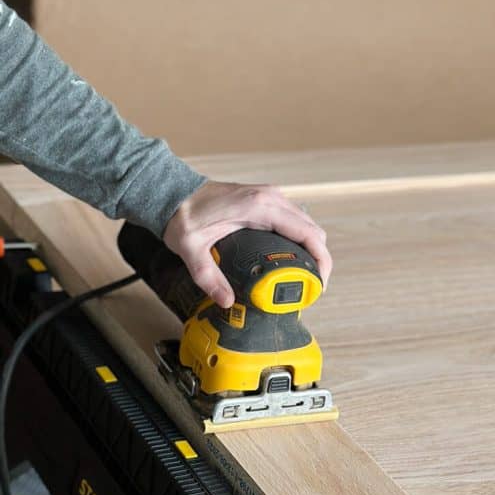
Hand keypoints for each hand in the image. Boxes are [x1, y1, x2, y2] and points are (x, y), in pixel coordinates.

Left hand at [163, 180, 331, 307]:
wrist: (174, 193)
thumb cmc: (183, 215)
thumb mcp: (191, 249)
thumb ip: (208, 276)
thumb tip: (226, 301)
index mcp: (259, 207)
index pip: (307, 233)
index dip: (320, 260)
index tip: (318, 283)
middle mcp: (271, 198)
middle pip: (312, 230)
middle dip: (319, 259)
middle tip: (310, 286)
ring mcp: (270, 196)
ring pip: (306, 224)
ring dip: (311, 249)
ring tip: (303, 276)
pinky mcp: (266, 200)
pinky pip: (294, 220)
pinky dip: (300, 239)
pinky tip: (291, 258)